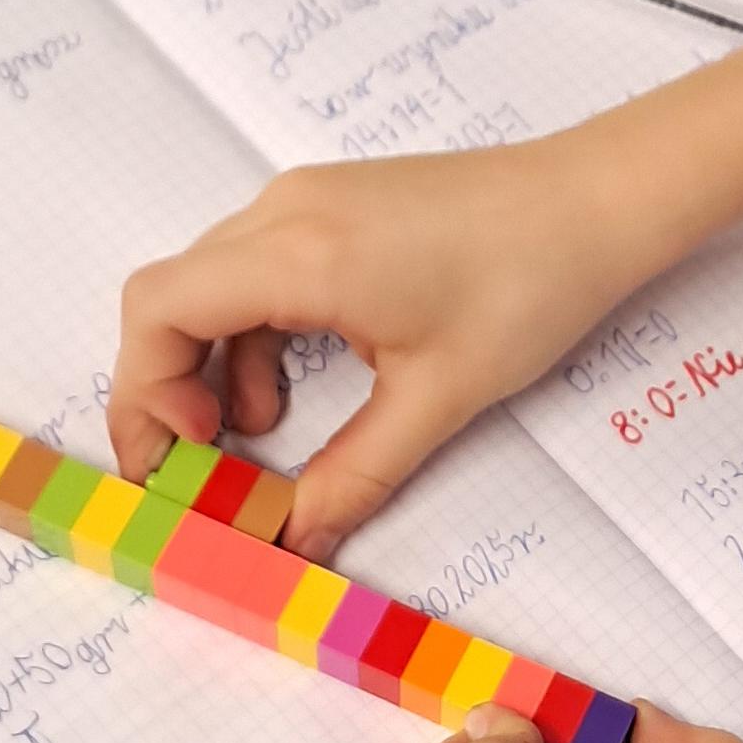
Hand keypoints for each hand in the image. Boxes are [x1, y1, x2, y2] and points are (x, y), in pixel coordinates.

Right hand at [110, 136, 654, 557]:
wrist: (598, 200)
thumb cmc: (531, 283)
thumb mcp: (439, 399)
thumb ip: (354, 476)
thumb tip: (295, 542)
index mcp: (298, 254)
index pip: (159, 311)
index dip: (145, 393)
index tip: (182, 460)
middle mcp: (285, 213)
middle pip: (171, 298)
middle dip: (168, 389)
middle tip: (198, 468)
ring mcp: (307, 202)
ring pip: (212, 286)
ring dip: (216, 366)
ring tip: (262, 434)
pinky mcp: (334, 208)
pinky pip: (255, 270)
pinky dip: (255, 336)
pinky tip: (299, 389)